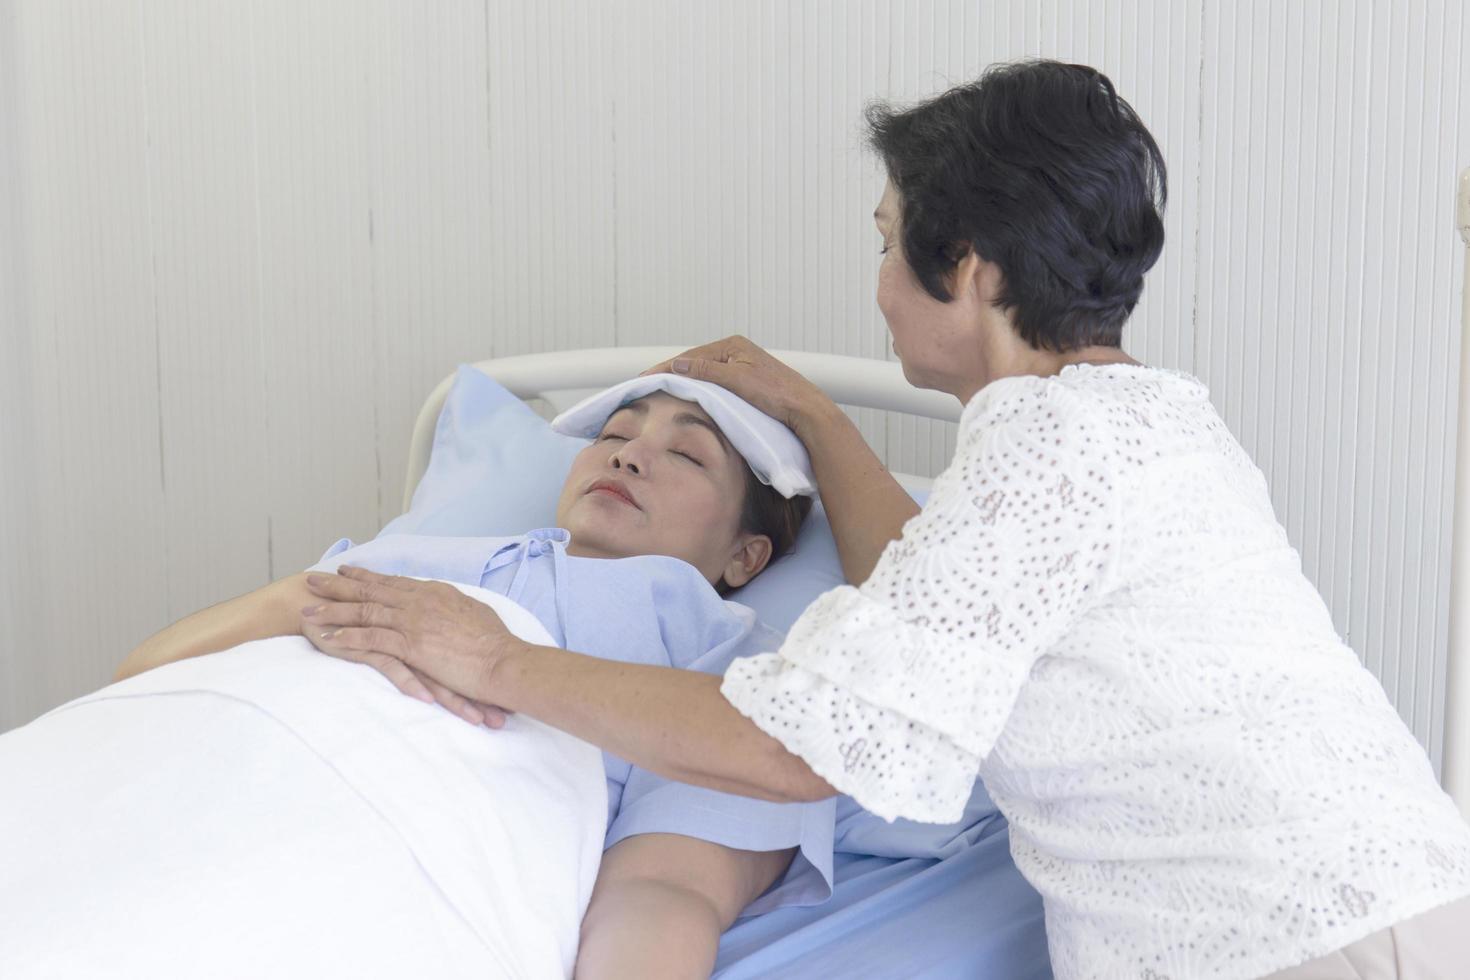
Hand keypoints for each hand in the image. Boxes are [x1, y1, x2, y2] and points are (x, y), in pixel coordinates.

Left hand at [300, 567, 521, 727]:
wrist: (504, 661)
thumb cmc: (496, 644)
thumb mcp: (474, 615)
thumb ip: (455, 608)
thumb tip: (449, 607)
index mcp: (435, 593)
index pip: (393, 582)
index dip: (367, 577)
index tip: (347, 571)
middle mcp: (420, 601)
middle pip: (371, 589)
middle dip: (338, 584)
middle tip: (313, 580)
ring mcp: (414, 621)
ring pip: (365, 610)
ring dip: (333, 609)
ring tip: (307, 610)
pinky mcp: (411, 644)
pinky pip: (372, 637)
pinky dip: (349, 636)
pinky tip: (329, 637)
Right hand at [642, 336, 836, 439]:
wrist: (805, 409)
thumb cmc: (777, 393)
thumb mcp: (737, 381)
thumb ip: (706, 372)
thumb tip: (677, 365)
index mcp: (733, 345)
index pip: (690, 356)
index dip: (666, 368)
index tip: (645, 378)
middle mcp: (736, 352)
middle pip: (695, 362)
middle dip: (671, 373)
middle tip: (645, 384)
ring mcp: (741, 366)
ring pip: (703, 373)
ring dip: (683, 381)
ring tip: (661, 390)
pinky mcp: (746, 380)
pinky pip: (714, 381)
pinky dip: (698, 387)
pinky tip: (689, 395)